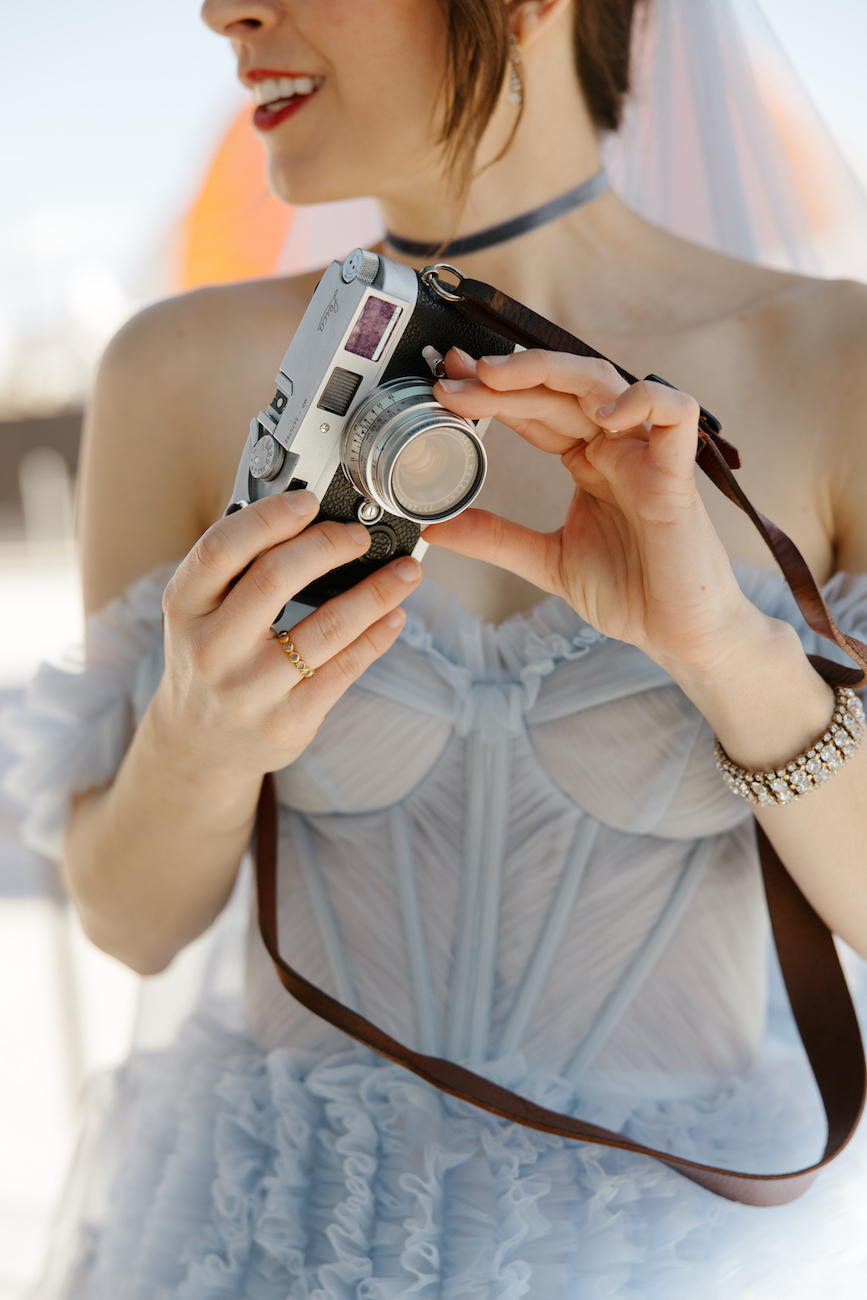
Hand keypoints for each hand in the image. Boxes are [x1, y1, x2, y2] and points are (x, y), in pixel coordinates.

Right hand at [155, 490, 421, 778]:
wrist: (199, 746)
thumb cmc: (210, 662)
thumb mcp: (200, 614)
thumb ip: (238, 571)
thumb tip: (309, 520)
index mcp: (185, 608)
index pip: (221, 549)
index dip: (269, 518)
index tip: (309, 502)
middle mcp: (211, 649)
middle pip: (274, 579)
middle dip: (328, 546)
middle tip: (360, 536)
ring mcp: (250, 690)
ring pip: (325, 627)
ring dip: (375, 592)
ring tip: (406, 572)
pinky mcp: (287, 721)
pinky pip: (345, 668)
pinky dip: (377, 636)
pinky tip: (394, 615)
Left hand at [425, 348, 758, 674]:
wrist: (676, 634)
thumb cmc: (629, 592)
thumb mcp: (545, 560)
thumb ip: (494, 538)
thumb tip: (434, 526)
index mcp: (587, 459)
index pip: (535, 408)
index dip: (491, 392)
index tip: (445, 384)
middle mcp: (615, 447)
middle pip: (558, 388)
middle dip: (504, 376)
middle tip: (454, 376)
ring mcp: (646, 455)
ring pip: (604, 383)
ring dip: (548, 371)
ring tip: (497, 375)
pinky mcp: (677, 475)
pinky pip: (674, 413)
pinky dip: (642, 400)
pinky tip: (603, 415)